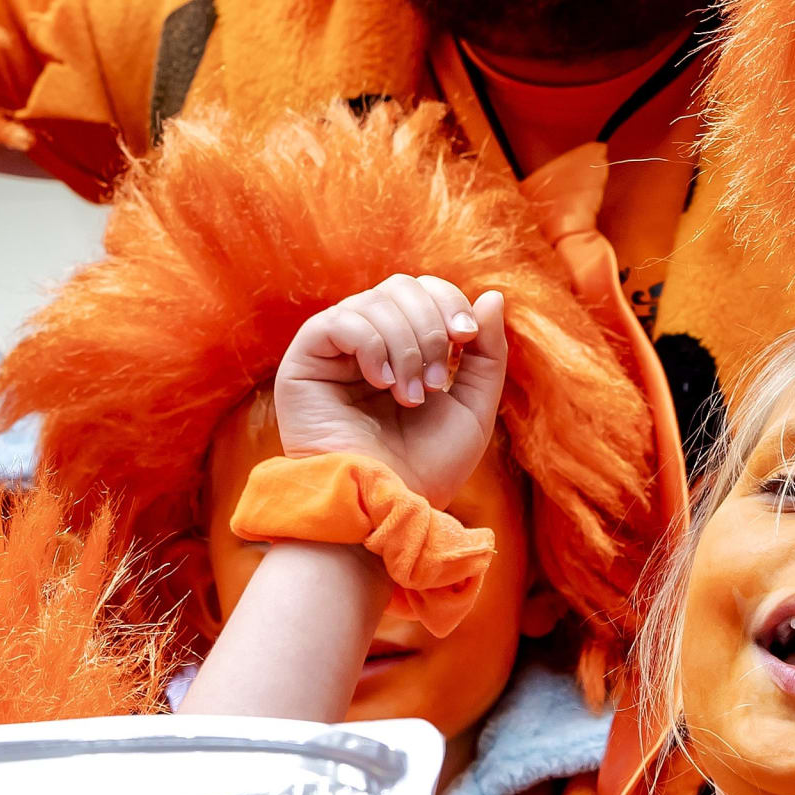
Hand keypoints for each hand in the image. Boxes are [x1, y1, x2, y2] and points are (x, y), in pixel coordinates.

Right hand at [274, 277, 509, 504]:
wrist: (386, 508)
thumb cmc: (426, 468)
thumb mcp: (474, 408)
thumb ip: (487, 353)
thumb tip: (492, 295)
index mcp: (403, 347)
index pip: (423, 290)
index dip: (448, 301)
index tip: (467, 339)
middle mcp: (366, 342)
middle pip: (400, 287)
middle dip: (429, 327)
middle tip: (434, 382)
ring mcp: (332, 351)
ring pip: (373, 302)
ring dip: (405, 347)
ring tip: (408, 397)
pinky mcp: (302, 363)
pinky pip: (339, 322)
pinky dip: (371, 346)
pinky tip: (381, 383)